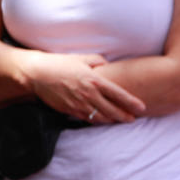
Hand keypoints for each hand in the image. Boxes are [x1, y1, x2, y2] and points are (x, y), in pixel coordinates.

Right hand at [21, 52, 145, 123]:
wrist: (37, 74)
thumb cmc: (61, 64)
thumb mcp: (82, 58)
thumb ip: (99, 62)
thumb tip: (109, 66)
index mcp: (95, 81)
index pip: (119, 94)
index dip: (132, 103)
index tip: (142, 108)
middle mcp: (89, 94)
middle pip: (113, 110)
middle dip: (125, 116)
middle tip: (134, 119)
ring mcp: (80, 105)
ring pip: (102, 118)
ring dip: (113, 120)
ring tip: (121, 120)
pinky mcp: (71, 111)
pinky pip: (89, 119)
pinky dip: (98, 120)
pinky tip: (104, 119)